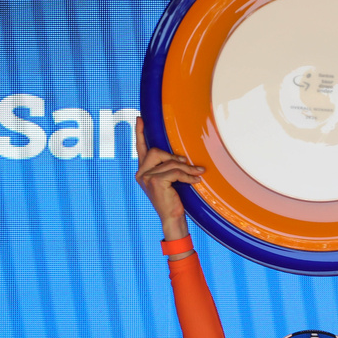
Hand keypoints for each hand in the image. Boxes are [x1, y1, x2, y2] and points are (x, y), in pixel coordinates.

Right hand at [135, 117, 203, 241]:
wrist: (172, 218)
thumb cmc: (172, 200)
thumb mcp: (168, 180)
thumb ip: (168, 167)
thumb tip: (180, 156)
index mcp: (142, 171)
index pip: (141, 149)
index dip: (140, 133)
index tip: (139, 119)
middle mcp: (140, 173)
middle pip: (157, 151)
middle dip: (174, 157)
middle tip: (187, 164)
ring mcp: (146, 177)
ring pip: (170, 162)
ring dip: (187, 168)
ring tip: (197, 173)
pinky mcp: (155, 181)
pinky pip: (176, 171)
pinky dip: (189, 175)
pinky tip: (196, 180)